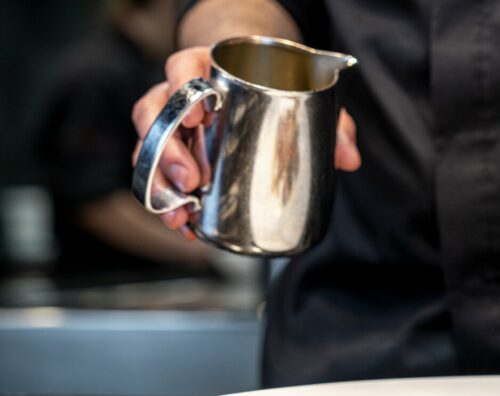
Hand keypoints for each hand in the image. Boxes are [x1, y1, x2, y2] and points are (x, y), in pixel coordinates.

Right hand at [131, 46, 361, 237]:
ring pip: (148, 145)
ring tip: (180, 211)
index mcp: (209, 68)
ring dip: (158, 181)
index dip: (183, 89)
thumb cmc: (278, 87)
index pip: (182, 67)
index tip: (200, 116)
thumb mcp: (308, 98)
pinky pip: (157, 172)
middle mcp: (180, 92)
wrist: (260, 83)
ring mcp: (172, 122)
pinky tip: (183, 223)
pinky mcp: (172, 151)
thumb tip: (350, 159)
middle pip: (156, 111)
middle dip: (167, 150)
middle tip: (192, 179)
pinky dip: (166, 200)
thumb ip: (332, 123)